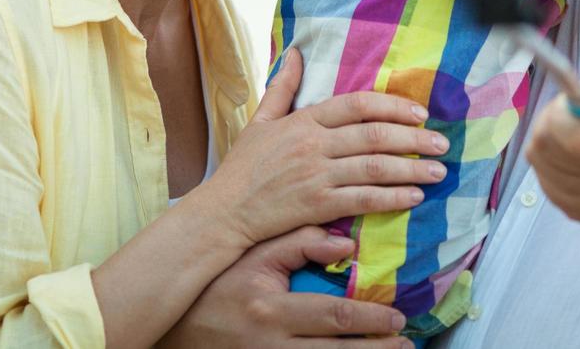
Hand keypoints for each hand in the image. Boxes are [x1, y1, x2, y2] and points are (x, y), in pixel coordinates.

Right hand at [159, 226, 411, 347]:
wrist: (173, 328)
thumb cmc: (217, 285)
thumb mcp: (253, 255)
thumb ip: (297, 242)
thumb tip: (346, 244)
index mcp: (271, 308)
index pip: (333, 316)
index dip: (370, 320)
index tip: (397, 317)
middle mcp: (271, 344)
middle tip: (406, 343)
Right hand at [200, 48, 449, 247]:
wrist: (224, 211)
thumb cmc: (242, 167)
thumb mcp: (260, 120)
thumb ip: (283, 87)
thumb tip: (297, 52)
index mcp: (303, 120)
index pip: (357, 105)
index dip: (393, 106)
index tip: (420, 112)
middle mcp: (313, 145)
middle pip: (374, 136)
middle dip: (414, 139)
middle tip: (441, 143)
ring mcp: (317, 176)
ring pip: (374, 168)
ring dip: (411, 169)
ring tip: (438, 171)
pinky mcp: (317, 206)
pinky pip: (363, 200)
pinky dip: (391, 198)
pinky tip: (413, 198)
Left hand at [525, 61, 579, 229]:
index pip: (577, 134)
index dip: (562, 111)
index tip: (570, 100)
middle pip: (551, 144)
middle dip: (553, 120)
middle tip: (572, 113)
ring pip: (542, 160)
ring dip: (549, 140)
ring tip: (575, 133)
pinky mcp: (579, 213)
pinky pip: (544, 179)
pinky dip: (551, 163)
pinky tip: (574, 156)